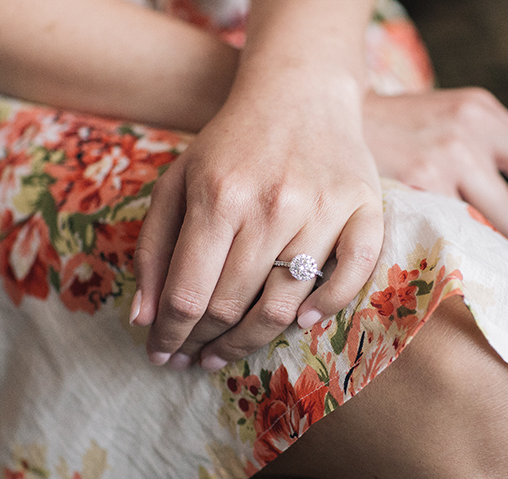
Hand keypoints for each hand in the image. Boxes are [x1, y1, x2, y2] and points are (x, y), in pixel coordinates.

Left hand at [131, 73, 382, 369]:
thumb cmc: (231, 143)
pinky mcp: (365, 208)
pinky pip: (352, 277)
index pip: (187, 294)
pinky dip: (327, 309)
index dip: (170, 337)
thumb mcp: (178, 182)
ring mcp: (322, 208)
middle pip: (232, 306)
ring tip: (227, 352)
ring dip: (251, 342)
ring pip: (285, 305)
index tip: (162, 356)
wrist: (300, 91)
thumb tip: (143, 320)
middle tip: (194, 358)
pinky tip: (300, 324)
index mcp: (218, 197)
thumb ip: (154, 248)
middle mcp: (271, 206)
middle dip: (204, 344)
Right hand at [362, 88, 507, 239]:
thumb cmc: (387, 136)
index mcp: (481, 110)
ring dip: (475, 238)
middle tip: (480, 233)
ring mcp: (448, 155)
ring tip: (443, 233)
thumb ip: (480, 148)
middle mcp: (471, 127)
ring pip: (494, 224)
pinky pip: (459, 233)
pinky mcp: (422, 182)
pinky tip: (420, 233)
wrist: (326, 125)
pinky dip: (445, 242)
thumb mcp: (442, 120)